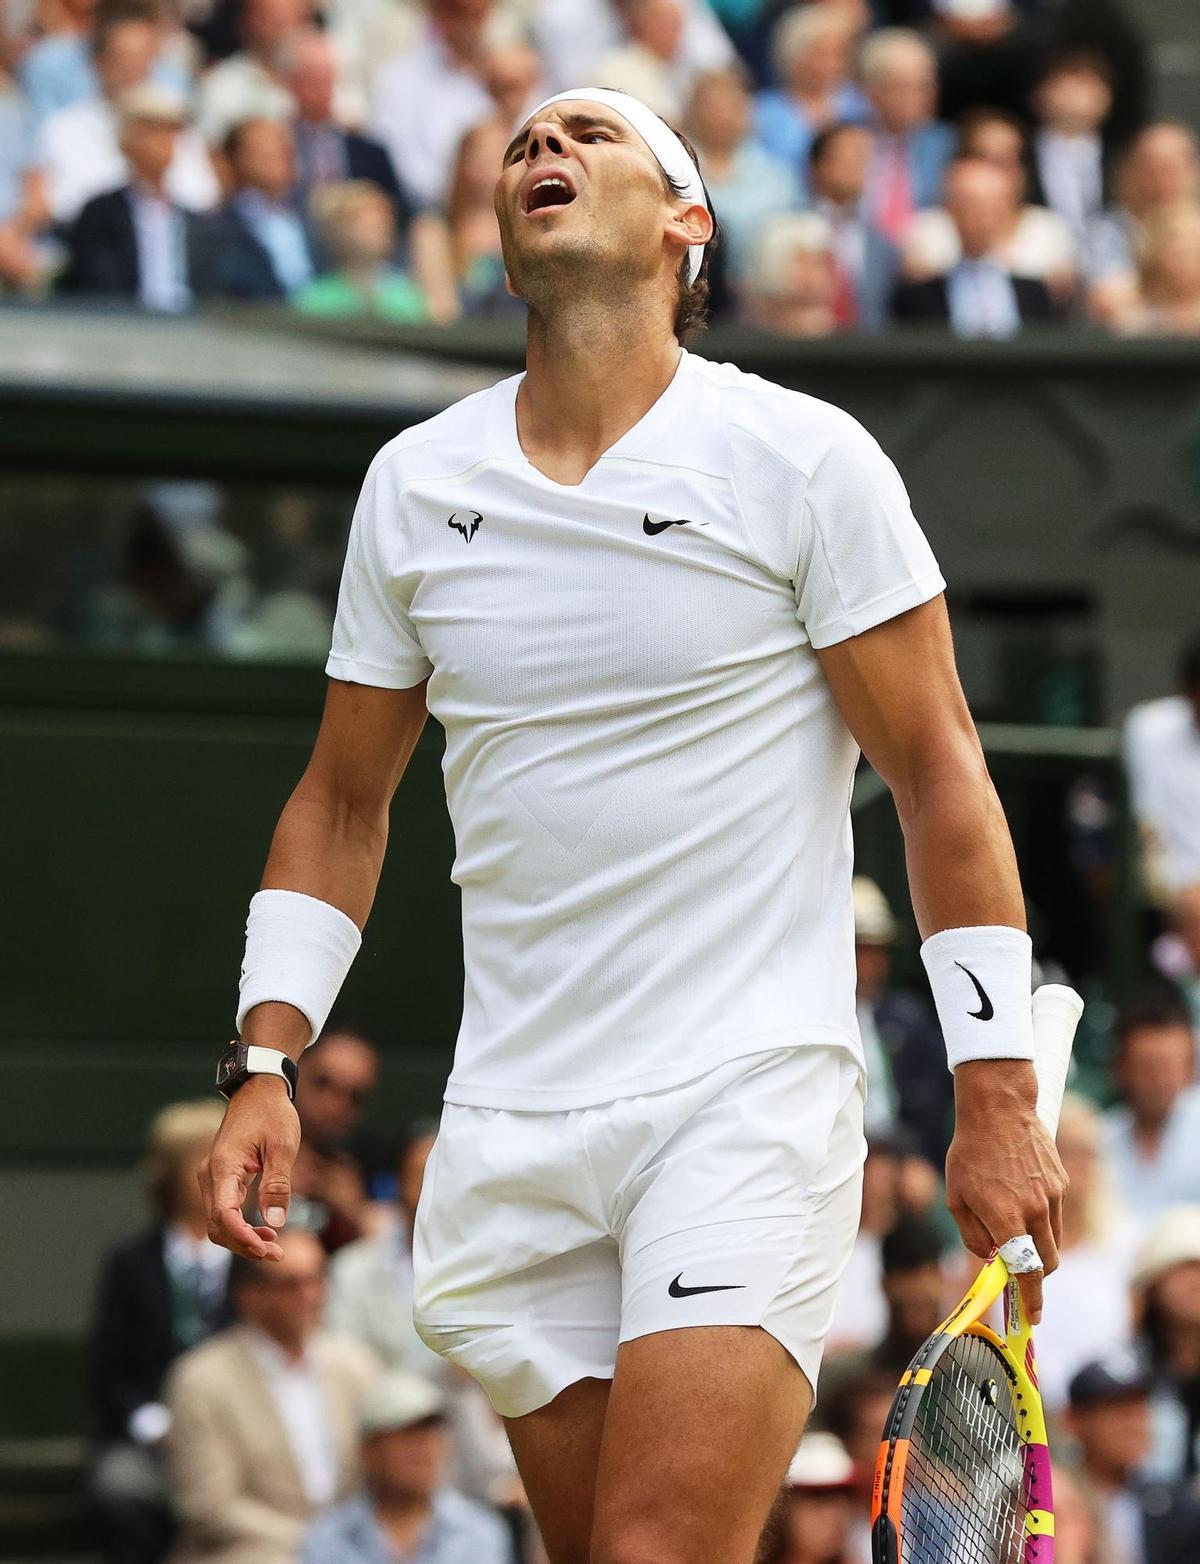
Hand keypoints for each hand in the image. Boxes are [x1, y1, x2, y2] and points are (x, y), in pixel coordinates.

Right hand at [200, 1077, 300, 1259]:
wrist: (258, 1089)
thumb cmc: (272, 1114)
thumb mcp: (283, 1146)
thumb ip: (278, 1184)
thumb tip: (275, 1223)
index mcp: (223, 1167)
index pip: (224, 1215)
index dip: (242, 1237)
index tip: (267, 1249)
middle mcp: (210, 1176)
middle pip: (218, 1226)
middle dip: (245, 1245)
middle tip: (277, 1255)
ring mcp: (212, 1178)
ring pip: (219, 1223)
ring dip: (242, 1239)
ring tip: (274, 1249)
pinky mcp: (219, 1179)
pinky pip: (224, 1211)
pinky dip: (241, 1226)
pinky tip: (265, 1231)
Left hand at [945, 1059, 1068, 1324]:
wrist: (999, 1109)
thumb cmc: (970, 1153)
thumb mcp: (956, 1196)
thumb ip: (973, 1235)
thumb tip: (989, 1258)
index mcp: (1006, 1219)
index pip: (1026, 1272)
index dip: (1032, 1300)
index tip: (1033, 1318)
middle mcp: (1035, 1212)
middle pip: (1048, 1263)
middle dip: (1036, 1276)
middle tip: (1019, 1273)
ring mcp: (1053, 1196)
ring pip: (1053, 1240)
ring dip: (1038, 1247)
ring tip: (1013, 1224)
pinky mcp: (1062, 1182)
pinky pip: (1055, 1213)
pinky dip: (1042, 1218)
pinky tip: (1021, 1194)